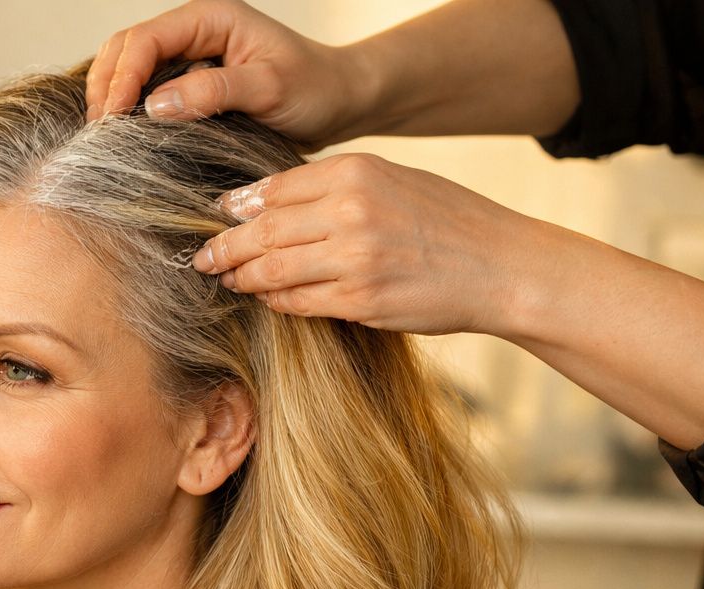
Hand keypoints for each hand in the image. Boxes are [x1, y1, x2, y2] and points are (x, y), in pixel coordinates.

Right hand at [85, 0, 371, 147]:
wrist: (339, 102)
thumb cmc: (315, 89)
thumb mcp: (270, 88)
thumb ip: (215, 91)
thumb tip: (155, 105)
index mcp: (210, 18)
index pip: (145, 40)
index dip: (120, 78)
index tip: (111, 119)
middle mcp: (193, 31)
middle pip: (125, 49)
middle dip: (105, 86)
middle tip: (98, 133)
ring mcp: (188, 56)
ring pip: (128, 67)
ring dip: (110, 97)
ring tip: (105, 137)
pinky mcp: (189, 82)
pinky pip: (144, 89)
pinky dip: (126, 109)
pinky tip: (123, 135)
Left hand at [197, 153, 531, 336]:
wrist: (501, 267)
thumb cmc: (445, 222)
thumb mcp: (391, 181)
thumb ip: (332, 187)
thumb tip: (262, 201)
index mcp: (356, 172)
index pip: (274, 189)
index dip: (237, 207)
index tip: (217, 218)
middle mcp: (351, 211)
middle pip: (263, 230)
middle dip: (224, 248)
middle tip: (202, 258)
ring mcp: (355, 258)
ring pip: (272, 270)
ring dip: (242, 278)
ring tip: (226, 280)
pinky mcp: (360, 301)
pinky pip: (298, 303)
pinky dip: (276, 302)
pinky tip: (266, 299)